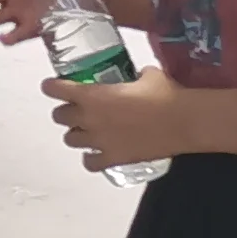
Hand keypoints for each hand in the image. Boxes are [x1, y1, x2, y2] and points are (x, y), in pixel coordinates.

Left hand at [41, 69, 179, 171]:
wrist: (184, 121)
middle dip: (67, 111)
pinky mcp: (113, 158)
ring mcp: (99, 141)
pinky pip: (89, 162)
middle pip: (59, 116)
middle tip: (79, 109)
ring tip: (89, 130)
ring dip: (77, 133)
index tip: (54, 86)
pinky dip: (91, 158)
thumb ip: (132, 75)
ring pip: (70, 139)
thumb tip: (136, 75)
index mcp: (92, 94)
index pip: (55, 90)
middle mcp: (89, 118)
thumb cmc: (165, 94)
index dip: (52, 87)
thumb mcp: (147, 75)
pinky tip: (98, 152)